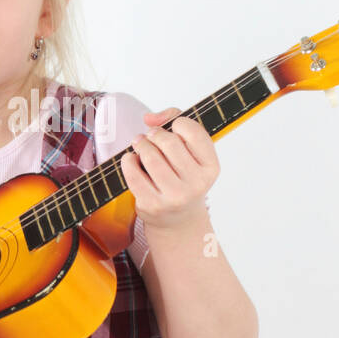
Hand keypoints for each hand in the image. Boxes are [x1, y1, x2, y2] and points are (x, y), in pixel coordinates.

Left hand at [119, 106, 218, 231]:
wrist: (179, 218)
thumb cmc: (183, 175)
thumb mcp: (190, 150)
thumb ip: (174, 119)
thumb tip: (149, 119)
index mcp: (211, 167)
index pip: (193, 131)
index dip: (178, 123)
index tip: (173, 129)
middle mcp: (197, 184)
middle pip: (169, 142)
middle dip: (155, 134)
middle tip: (151, 137)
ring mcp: (175, 197)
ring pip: (150, 157)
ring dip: (140, 145)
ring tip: (140, 145)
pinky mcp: (152, 205)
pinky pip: (133, 174)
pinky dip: (128, 161)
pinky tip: (132, 160)